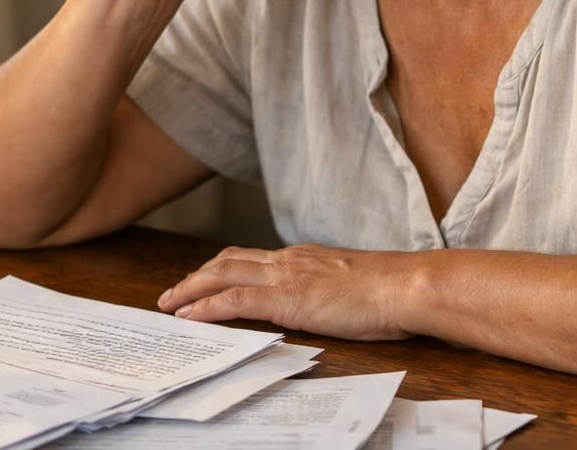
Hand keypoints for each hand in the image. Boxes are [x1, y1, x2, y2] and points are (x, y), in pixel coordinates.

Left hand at [156, 244, 420, 340]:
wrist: (406, 286)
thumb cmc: (392, 291)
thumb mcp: (354, 287)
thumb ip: (332, 291)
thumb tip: (327, 304)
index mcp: (305, 257)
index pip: (252, 258)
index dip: (223, 269)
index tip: (204, 280)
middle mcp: (289, 260)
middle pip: (229, 261)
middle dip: (197, 277)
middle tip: (173, 293)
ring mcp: (286, 276)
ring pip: (222, 275)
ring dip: (191, 289)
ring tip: (169, 304)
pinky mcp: (286, 298)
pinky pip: (234, 301)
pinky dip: (206, 307)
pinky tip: (189, 318)